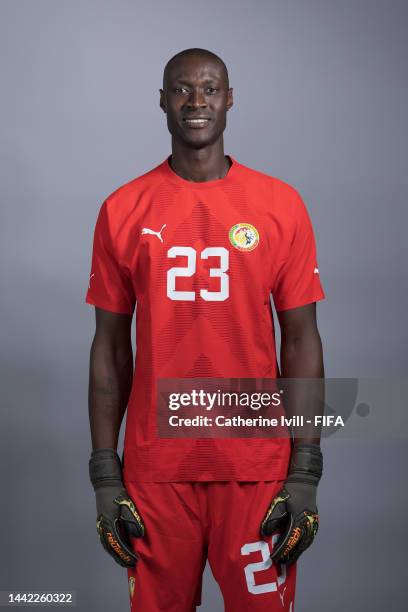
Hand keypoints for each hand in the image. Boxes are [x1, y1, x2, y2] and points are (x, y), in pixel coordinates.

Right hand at [89, 449, 143, 567]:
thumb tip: (139, 536)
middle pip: (111, 548)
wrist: (105, 483)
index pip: (118, 545)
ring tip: (123, 560)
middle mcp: (103, 527)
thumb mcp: (127, 505)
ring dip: (115, 554)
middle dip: (120, 557)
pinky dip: (111, 547)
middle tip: (130, 565)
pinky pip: (105, 539)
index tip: (135, 561)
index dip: (127, 554)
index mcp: (109, 524)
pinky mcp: (101, 522)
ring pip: (107, 545)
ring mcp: (101, 525)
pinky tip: (116, 548)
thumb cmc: (117, 493)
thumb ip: (132, 520)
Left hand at [260, 443, 321, 564]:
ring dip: (296, 553)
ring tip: (288, 561)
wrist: (305, 481)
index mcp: (298, 521)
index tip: (273, 559)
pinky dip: (302, 546)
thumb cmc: (291, 491)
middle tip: (280, 565)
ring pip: (305, 544)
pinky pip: (308, 539)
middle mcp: (307, 525)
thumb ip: (271, 518)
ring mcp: (312, 524)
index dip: (280, 551)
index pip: (288, 541)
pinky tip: (297, 549)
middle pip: (298, 546)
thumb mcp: (278, 502)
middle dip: (289, 556)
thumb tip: (264, 533)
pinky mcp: (314, 522)